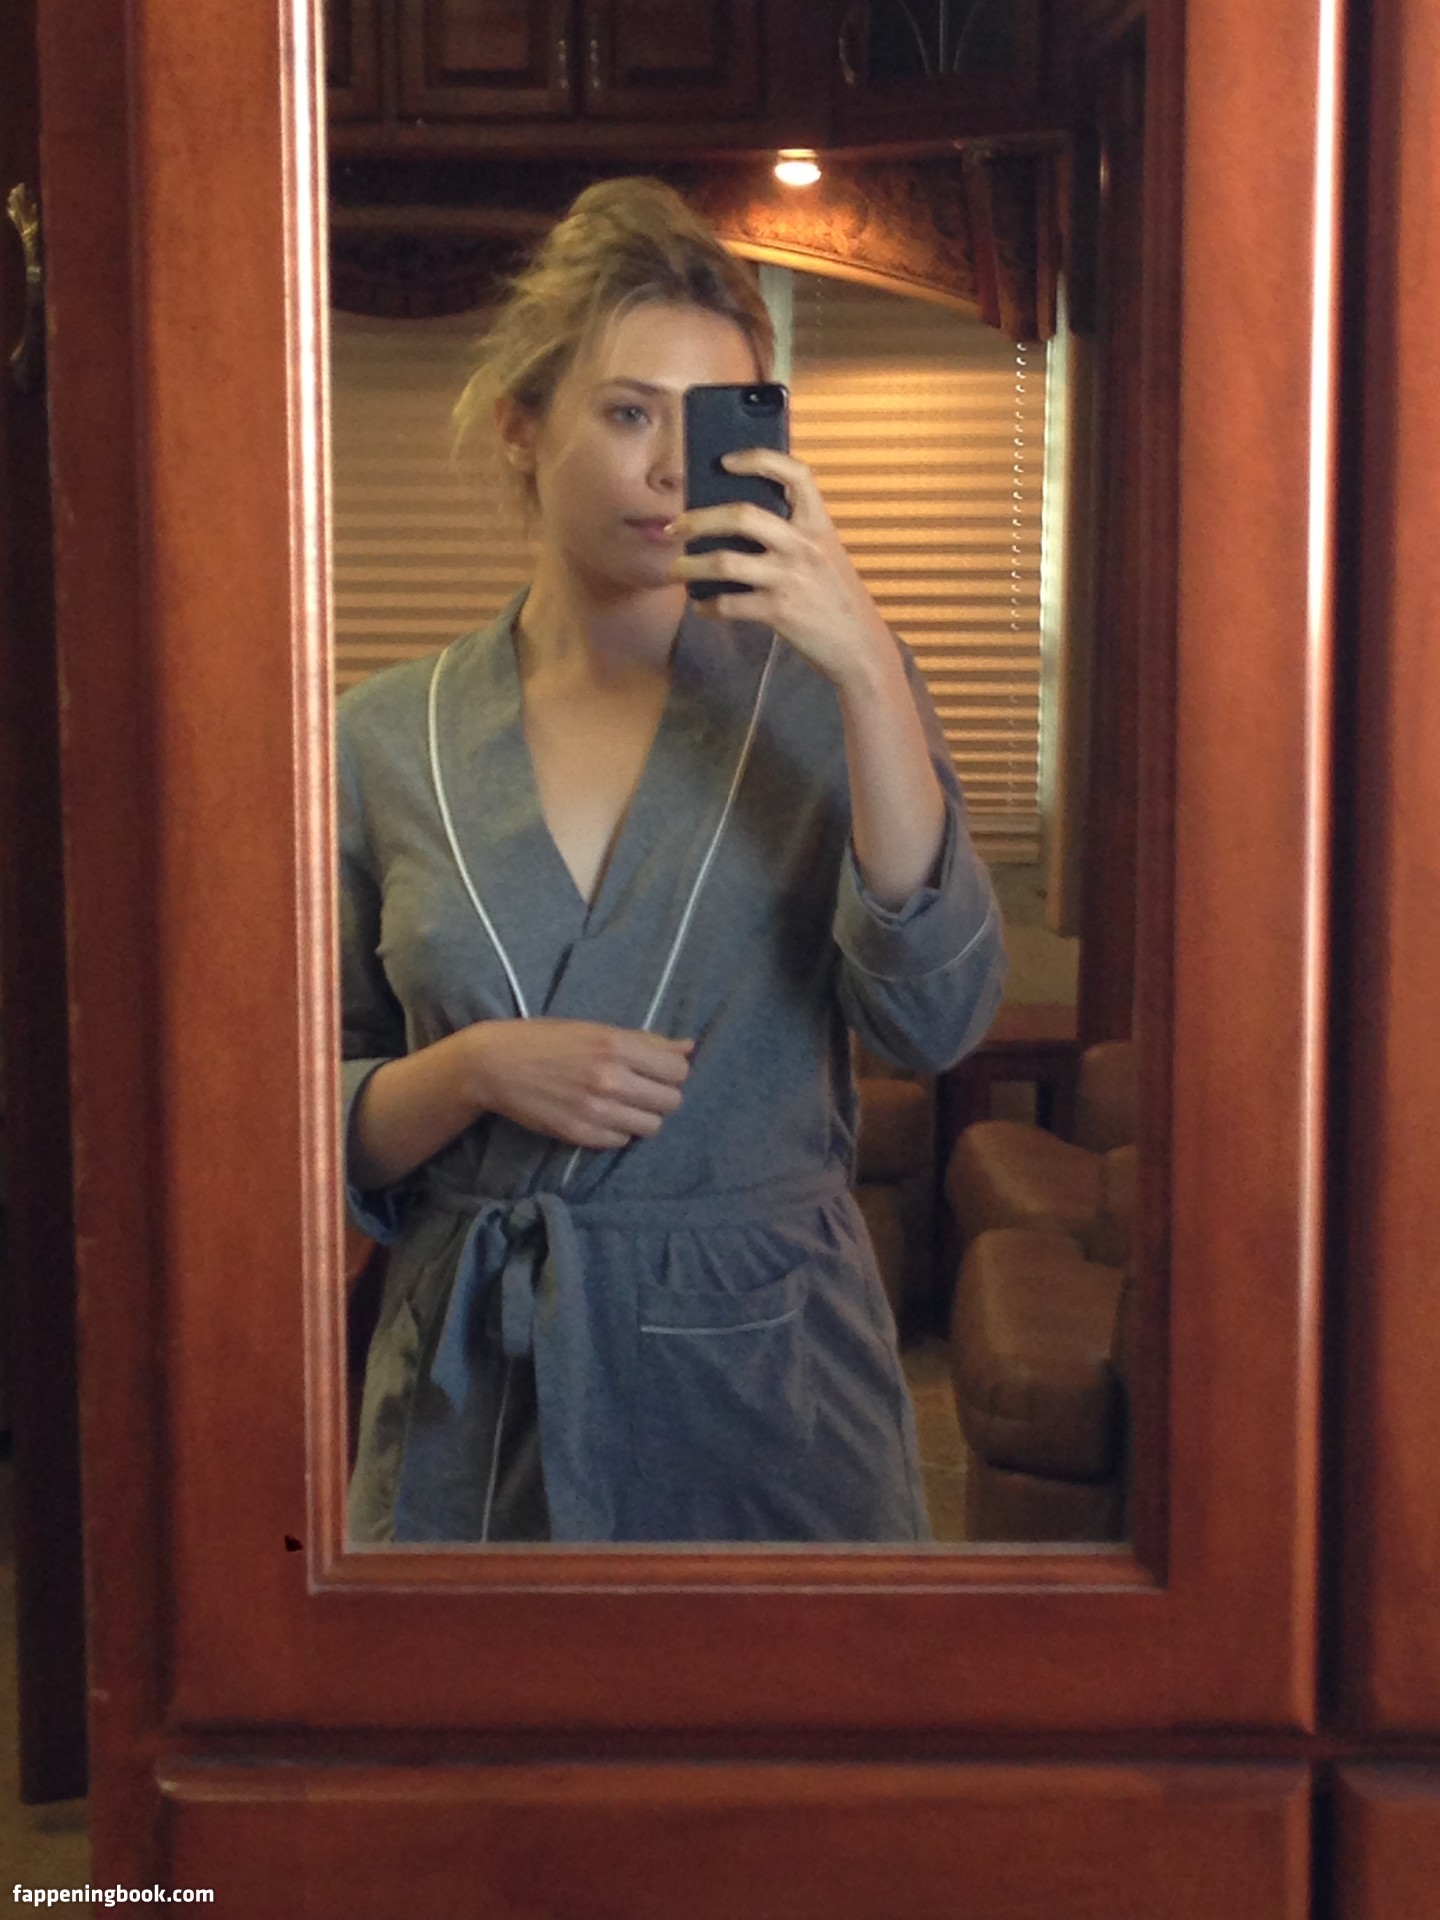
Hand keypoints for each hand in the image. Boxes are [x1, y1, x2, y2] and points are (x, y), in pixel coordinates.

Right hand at [467, 1018, 693, 1150]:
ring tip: (621, 1104)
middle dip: (661, 1096)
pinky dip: (617, 1130)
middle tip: (641, 1089)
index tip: (657, 1071)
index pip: (678, 1070)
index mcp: (617, 1046)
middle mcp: (610, 1079)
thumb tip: (689, 1048)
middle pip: (671, 1102)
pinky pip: (621, 1140)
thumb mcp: (597, 1030)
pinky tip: (601, 1116)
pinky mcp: (580, 1134)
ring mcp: (595, 1110)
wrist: (497, 1064)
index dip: (672, 1072)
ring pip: (651, 1126)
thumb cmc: (549, 1041)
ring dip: (641, 1116)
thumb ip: (646, 1042)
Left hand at [667, 448, 895, 692]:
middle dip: (699, 519)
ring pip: (725, 562)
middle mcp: (803, 546)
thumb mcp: (825, 554)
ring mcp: (789, 579)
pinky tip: (701, 607)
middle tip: (676, 527)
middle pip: (741, 516)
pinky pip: (729, 605)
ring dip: (691, 566)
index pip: (796, 475)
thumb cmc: (837, 598)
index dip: (759, 459)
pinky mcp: (779, 612)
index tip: (726, 461)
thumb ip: (794, 534)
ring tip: (676, 569)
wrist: (860, 646)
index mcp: (818, 525)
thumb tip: (739, 521)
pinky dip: (707, 607)